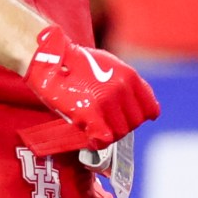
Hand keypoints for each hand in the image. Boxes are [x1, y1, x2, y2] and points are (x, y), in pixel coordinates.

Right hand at [21, 23, 158, 150]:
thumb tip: (145, 102)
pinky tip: (90, 135)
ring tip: (96, 126)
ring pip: (120, 132)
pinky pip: (104, 138)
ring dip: (108, 133)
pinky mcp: (89, 112)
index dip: (138, 117)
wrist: (47, 56)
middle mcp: (121, 87)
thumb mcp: (109, 63)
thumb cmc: (76, 62)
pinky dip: (98, 140)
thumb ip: (128, 83)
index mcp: (129, 75)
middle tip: (105, 122)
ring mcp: (106, 100)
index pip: (150, 109)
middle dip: (121, 126)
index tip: (125, 117)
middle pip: (134, 123)